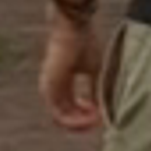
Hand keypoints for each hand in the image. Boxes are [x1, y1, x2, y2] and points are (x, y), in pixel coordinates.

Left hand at [38, 8, 112, 133]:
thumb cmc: (85, 43)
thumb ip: (95, 90)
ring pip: (62, 119)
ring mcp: (48, 89)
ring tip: (96, 118)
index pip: (71, 109)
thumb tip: (102, 109)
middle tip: (100, 119)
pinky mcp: (48, 89)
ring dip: (80, 122)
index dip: (86, 116)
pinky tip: (91, 115)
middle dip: (84, 122)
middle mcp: (53, 89)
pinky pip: (59, 115)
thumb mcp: (94, 70)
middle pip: (66, 116)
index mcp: (62, 84)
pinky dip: (75, 119)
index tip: (101, 114)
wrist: (74, 27)